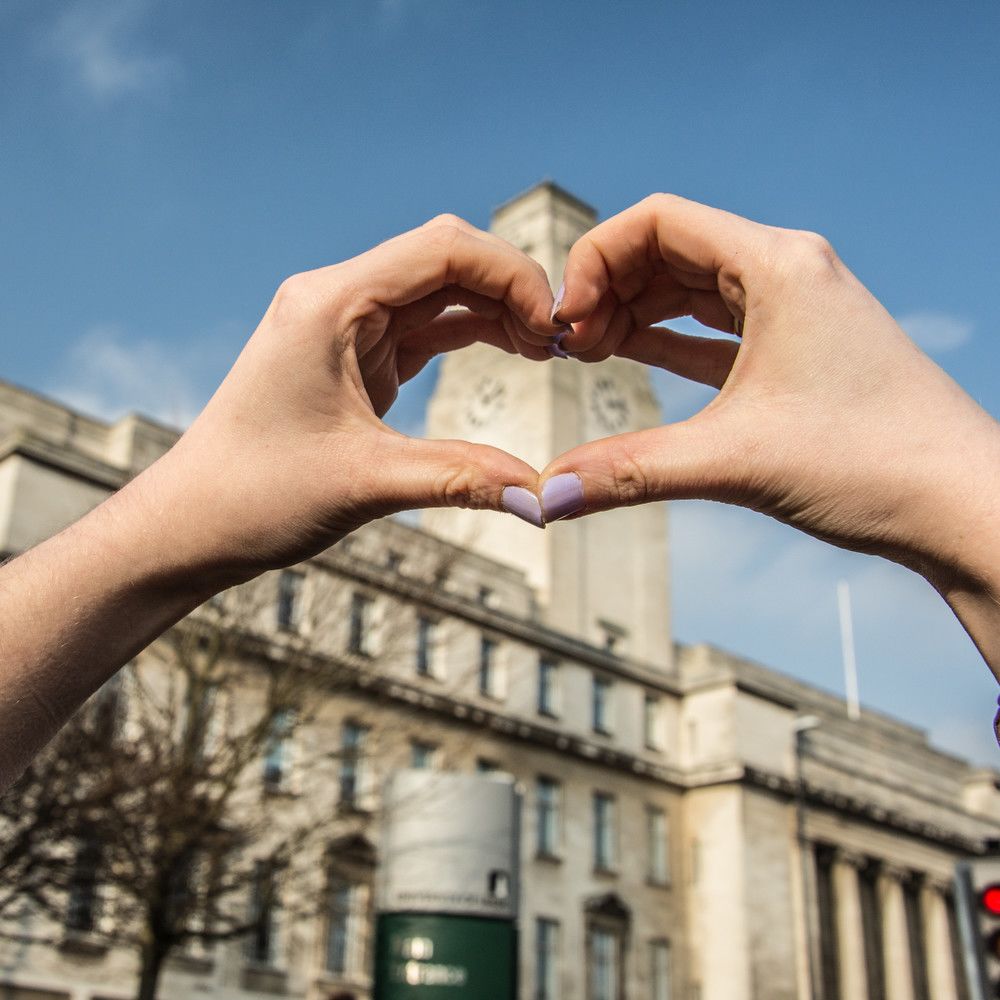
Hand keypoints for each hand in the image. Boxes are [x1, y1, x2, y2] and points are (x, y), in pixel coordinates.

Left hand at [133, 214, 561, 591]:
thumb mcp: (366, 483)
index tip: (554, 329)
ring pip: (441, 292)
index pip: (443, 249)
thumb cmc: (254, 495)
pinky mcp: (353, 357)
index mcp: (330, 303)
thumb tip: (544, 498)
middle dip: (512, 289)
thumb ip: (461, 478)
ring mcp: (344, 325)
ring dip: (497, 311)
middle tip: (562, 342)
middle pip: (447, 260)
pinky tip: (513, 352)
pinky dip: (473, 334)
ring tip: (548, 349)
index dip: (512, 276)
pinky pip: (427, 327)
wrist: (190, 524)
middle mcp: (336, 298)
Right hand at [541, 195, 999, 672]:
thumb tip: (548, 495)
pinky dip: (670, 337)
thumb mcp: (735, 461)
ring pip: (693, 286)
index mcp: (778, 265)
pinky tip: (632, 358)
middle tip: (570, 349)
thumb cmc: (875, 465)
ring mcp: (797, 310)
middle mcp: (788, 272)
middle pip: (670, 248)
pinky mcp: (800, 350)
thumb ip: (630, 471)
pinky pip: (717, 325)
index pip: (658, 220)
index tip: (566, 323)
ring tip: (590, 355)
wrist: (962, 506)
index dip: (595, 262)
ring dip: (635, 313)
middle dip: (609, 290)